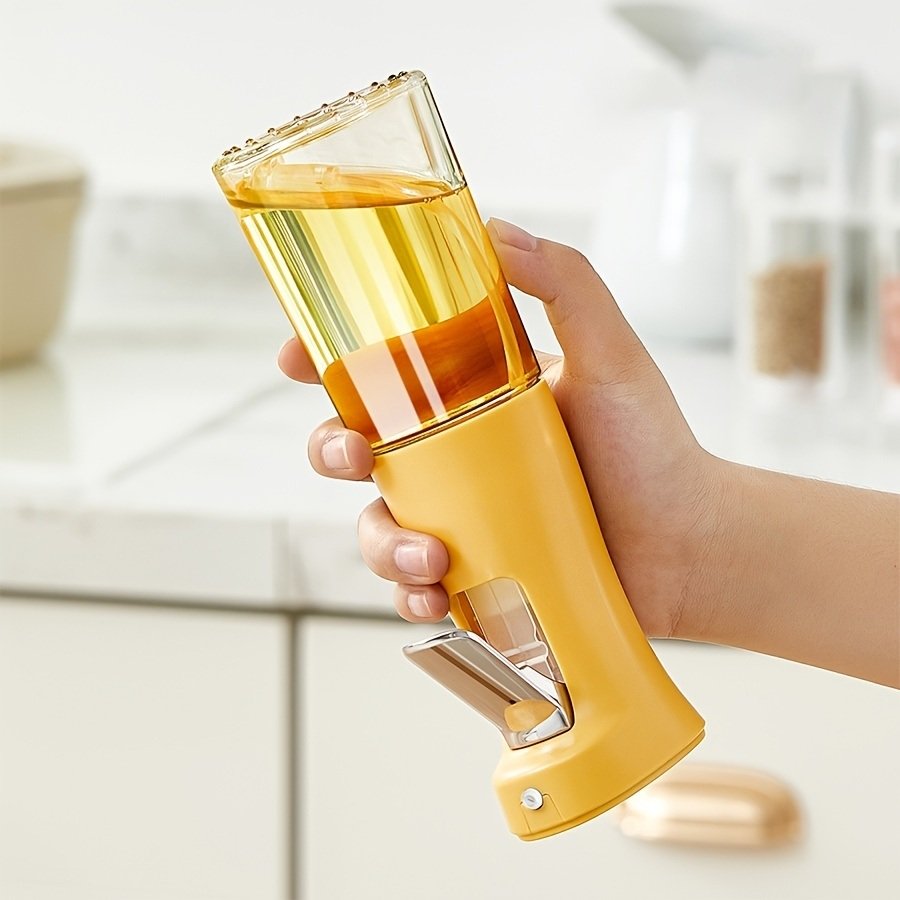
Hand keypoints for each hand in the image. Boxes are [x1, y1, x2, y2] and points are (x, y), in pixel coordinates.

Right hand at [278, 218, 723, 638]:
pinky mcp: (474, 575)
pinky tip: (438, 598)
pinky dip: (411, 597)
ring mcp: (460, 516)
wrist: (690, 545)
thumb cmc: (653, 448)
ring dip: (380, 544)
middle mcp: (454, 453)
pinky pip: (415, 588)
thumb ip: (564, 284)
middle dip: (331, 451)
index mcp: (470, 395)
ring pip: (376, 525)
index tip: (294, 358)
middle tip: (355, 456)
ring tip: (431, 558)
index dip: (324, 362)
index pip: (382, 370)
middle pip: (356, 448)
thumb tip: (494, 226)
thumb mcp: (611, 355)